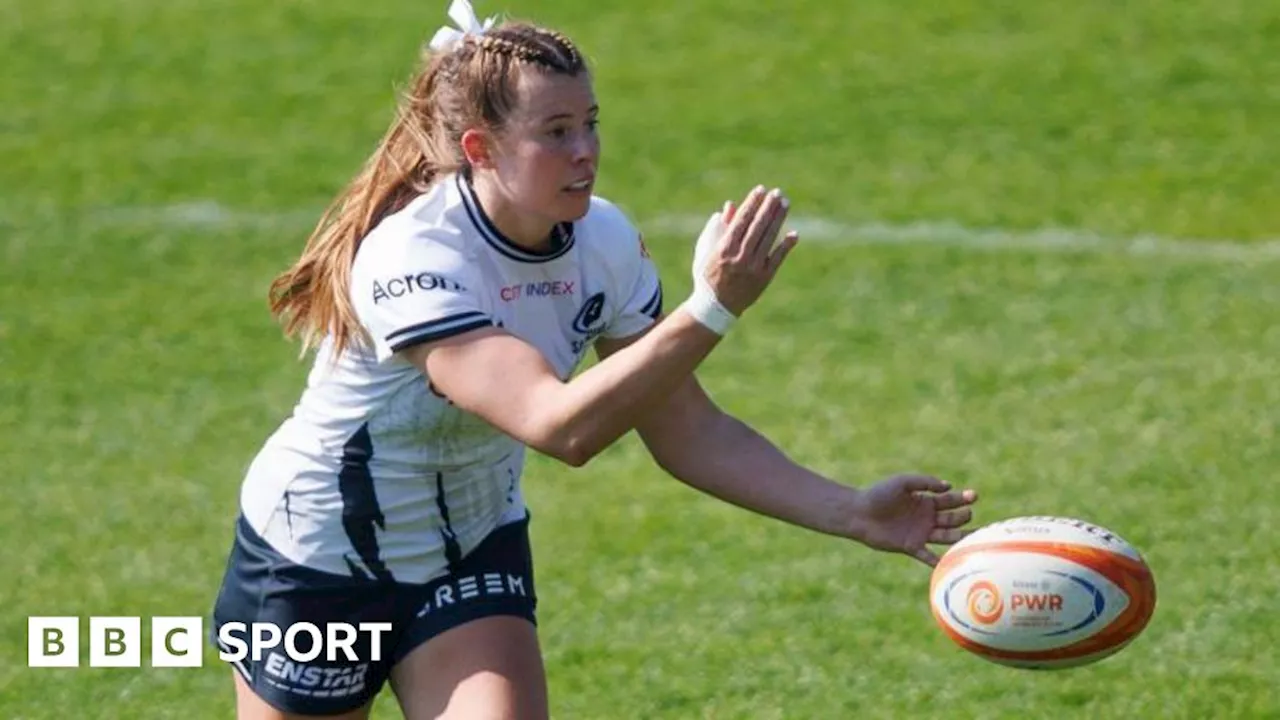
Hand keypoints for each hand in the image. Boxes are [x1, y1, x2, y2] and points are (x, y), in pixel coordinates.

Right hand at [692, 186, 799, 315]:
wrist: (715, 306)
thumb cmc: (707, 274)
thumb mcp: (706, 250)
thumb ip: (717, 228)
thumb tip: (731, 206)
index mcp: (724, 248)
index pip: (742, 220)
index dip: (752, 203)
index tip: (761, 189)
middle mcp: (739, 257)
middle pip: (758, 226)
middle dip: (768, 207)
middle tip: (777, 192)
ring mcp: (753, 268)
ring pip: (768, 238)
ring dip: (778, 219)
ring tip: (785, 203)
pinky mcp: (764, 278)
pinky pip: (777, 259)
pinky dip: (785, 246)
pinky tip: (794, 233)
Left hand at [848, 474, 978, 566]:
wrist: (859, 513)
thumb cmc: (879, 494)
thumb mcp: (903, 483)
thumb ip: (925, 482)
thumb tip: (949, 486)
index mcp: (926, 501)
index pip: (951, 500)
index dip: (964, 498)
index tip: (974, 495)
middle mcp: (927, 518)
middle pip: (953, 519)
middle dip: (963, 516)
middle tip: (968, 514)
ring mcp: (920, 533)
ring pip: (947, 537)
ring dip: (960, 537)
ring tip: (975, 537)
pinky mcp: (911, 547)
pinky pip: (929, 556)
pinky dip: (940, 561)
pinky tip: (953, 564)